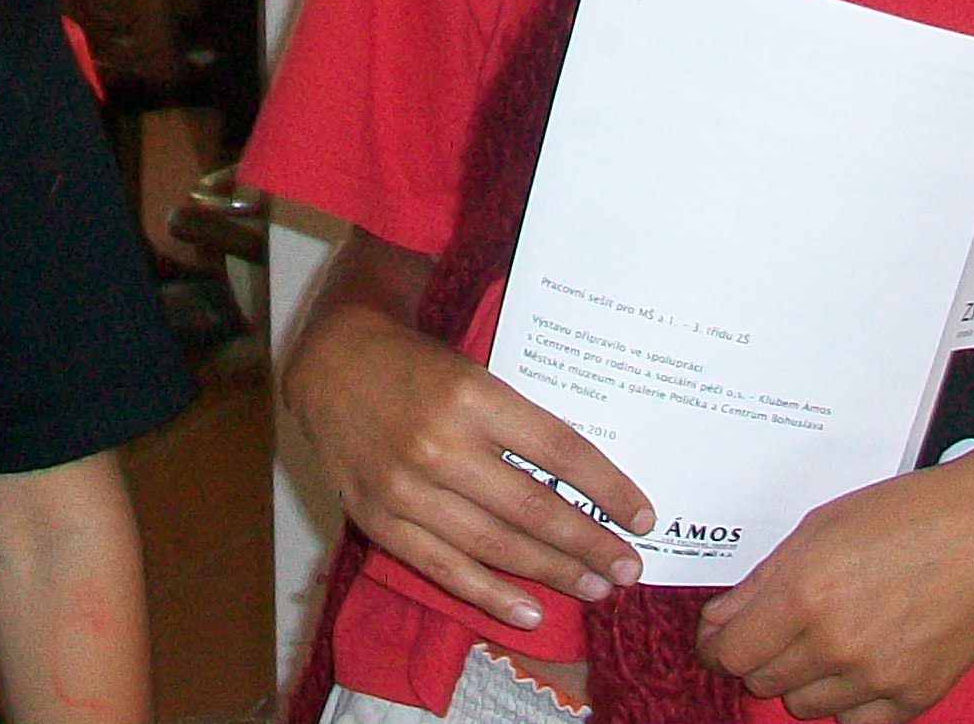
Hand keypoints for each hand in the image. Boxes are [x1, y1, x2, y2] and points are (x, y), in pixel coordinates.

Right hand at [282, 298, 653, 629]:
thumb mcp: (475, 372)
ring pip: (495, 544)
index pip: (559, 450)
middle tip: (628, 567)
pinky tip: (531, 611)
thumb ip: (519, 420)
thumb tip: (585, 477)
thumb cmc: (416, 364)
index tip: (641, 516)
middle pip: (533, 508)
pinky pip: (443, 568)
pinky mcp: (379, 519)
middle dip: (589, 544)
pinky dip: (491, 595)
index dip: (607, 488)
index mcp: (473, 396)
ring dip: (553, 573)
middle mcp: (440, 444)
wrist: (332, 363)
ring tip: (595, 588)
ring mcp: (406, 488)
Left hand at [693, 455, 973, 722]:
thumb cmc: (907, 516)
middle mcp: (835, 644)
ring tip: (829, 641)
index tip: (720, 639)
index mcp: (804, 594)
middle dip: (760, 657)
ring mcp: (877, 676)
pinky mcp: (913, 697)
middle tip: (779, 630)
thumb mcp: (818, 528)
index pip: (730, 652)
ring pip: (805, 707)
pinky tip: (862, 662)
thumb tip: (719, 621)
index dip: (716, 646)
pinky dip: (849, 700)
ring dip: (804, 680)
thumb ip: (761, 581)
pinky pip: (855, 722)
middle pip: (762, 682)